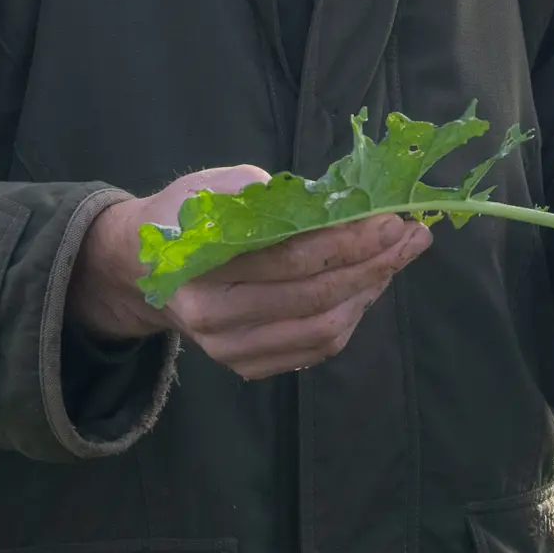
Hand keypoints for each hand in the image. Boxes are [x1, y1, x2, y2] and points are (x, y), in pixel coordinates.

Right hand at [68, 167, 432, 378]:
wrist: (141, 268)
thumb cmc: (183, 216)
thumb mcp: (205, 187)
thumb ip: (255, 191)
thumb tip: (323, 200)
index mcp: (200, 268)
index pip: (291, 258)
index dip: (347, 240)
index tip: (391, 217)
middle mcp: (213, 320)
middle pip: (314, 297)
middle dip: (373, 264)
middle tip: (411, 235)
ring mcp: (230, 350)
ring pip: (322, 331)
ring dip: (370, 292)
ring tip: (401, 255)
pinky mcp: (246, 365)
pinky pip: (314, 348)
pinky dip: (351, 316)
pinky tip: (370, 283)